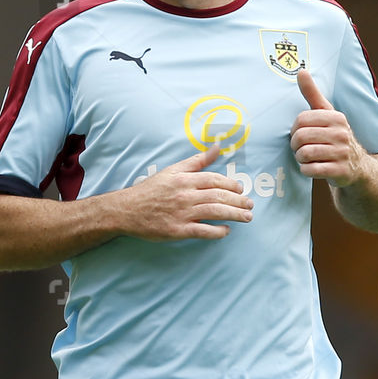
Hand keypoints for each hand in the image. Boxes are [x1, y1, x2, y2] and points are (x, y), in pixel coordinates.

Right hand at [116, 145, 253, 240]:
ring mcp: (181, 213)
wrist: (127, 210)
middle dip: (238, 201)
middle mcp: (185, 195)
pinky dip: (217, 231)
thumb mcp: (172, 170)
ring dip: (234, 215)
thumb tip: (217, 147)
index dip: (231, 185)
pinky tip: (226, 231)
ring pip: (214, 212)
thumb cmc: (151, 189)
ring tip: (247, 217)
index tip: (241, 189)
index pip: (214, 180)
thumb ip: (197, 161)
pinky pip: (202, 231)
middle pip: (218, 196)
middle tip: (250, 206)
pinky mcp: (177, 230)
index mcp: (184, 179)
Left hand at [290, 69, 366, 186]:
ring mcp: (342, 153)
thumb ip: (313, 94)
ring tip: (306, 158)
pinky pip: (311, 170)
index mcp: (336, 118)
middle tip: (300, 148)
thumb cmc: (336, 137)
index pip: (301, 120)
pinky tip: (312, 168)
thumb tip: (301, 71)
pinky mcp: (340, 172)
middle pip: (301, 137)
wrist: (358, 167)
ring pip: (304, 154)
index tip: (298, 134)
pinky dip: (306, 170)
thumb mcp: (328, 114)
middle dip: (295, 145)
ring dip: (300, 159)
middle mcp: (342, 134)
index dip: (294, 129)